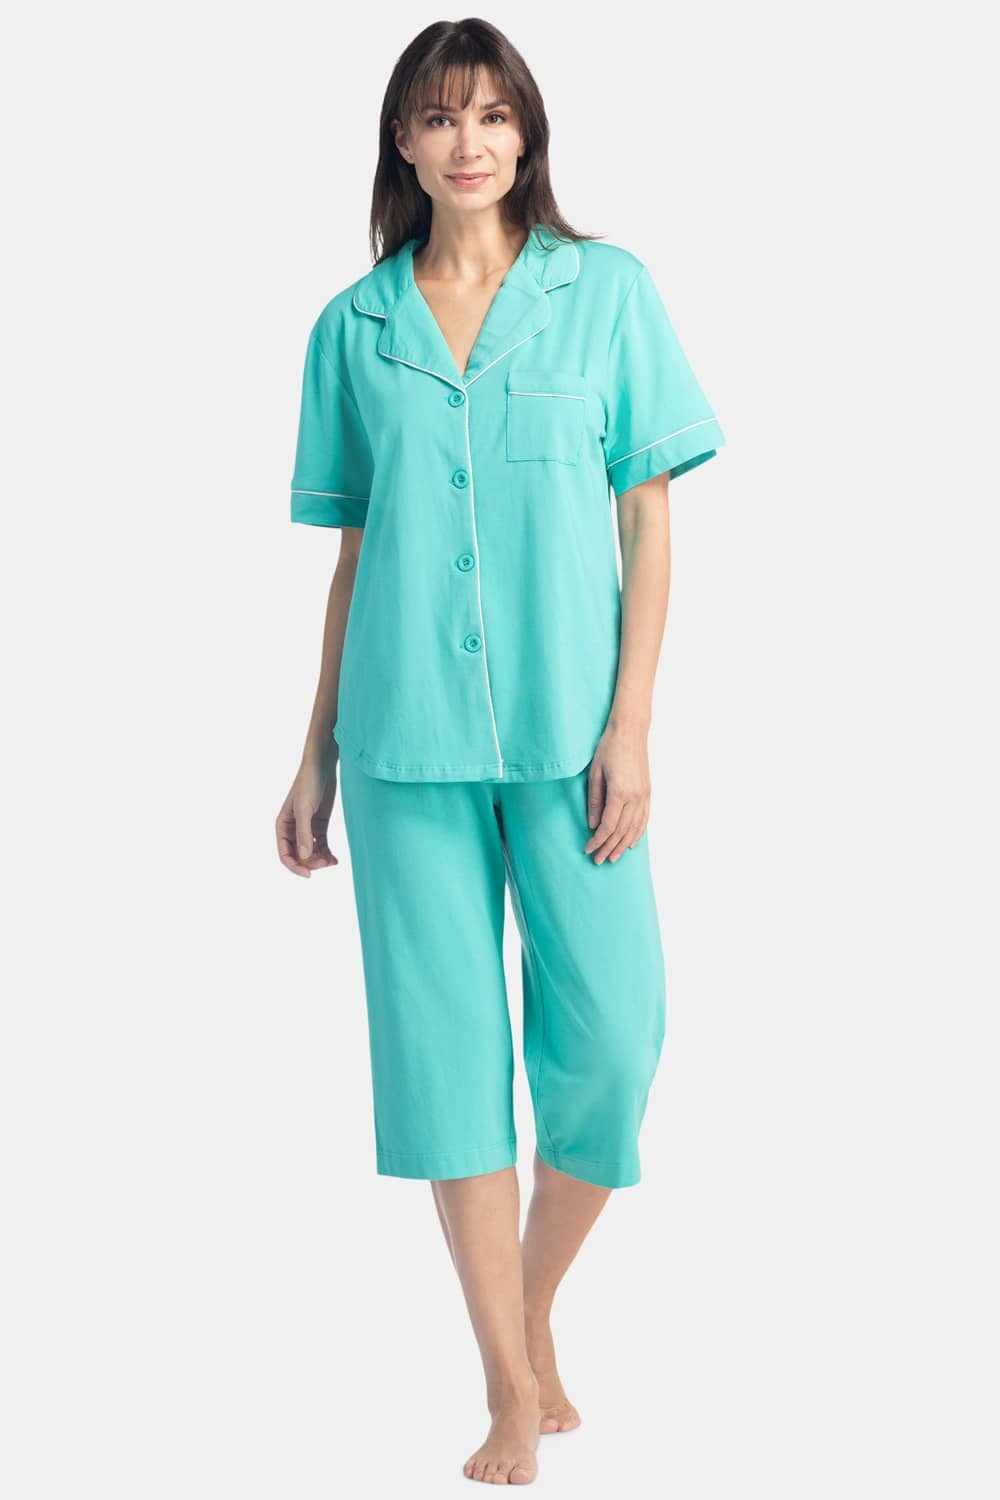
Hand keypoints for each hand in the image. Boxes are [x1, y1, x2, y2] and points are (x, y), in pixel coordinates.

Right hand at [275, 755, 340, 877]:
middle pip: (298, 855)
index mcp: (282, 826)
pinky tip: (335, 859)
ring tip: (332, 861)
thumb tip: (303, 857)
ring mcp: (307, 827)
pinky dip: (327, 853)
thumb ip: (304, 833)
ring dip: (319, 860)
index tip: (309, 874)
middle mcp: (293, 829)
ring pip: (310, 852)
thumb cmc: (308, 783)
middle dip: (310, 863)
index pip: (284, 854)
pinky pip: (321, 845)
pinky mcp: (320, 825)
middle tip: (325, 864)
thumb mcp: (305, 808)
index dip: (294, 867)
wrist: (322, 766)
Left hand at [584, 725, 650, 863]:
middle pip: (622, 831)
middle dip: (609, 848)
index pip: (608, 826)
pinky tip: (632, 843)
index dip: (598, 841)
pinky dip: (638, 833)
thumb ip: (594, 801)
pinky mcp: (647, 792)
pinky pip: (644, 819)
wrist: (630, 731)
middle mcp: (635, 797)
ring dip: (624, 845)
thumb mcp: (595, 773)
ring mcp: (644, 795)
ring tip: (614, 857)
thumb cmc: (608, 748)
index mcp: (619, 792)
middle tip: (598, 860)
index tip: (588, 849)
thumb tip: (593, 824)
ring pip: (635, 828)